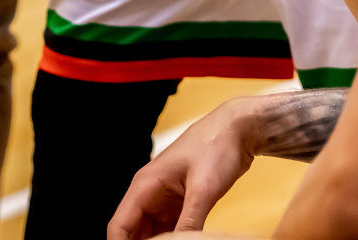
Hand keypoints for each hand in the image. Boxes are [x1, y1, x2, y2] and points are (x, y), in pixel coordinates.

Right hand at [109, 100, 258, 238]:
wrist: (238, 129)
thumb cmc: (217, 145)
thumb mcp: (204, 188)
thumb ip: (190, 220)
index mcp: (146, 184)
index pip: (119, 225)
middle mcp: (150, 192)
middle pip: (132, 231)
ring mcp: (165, 198)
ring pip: (151, 232)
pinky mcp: (181, 202)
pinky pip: (169, 228)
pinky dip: (172, 239)